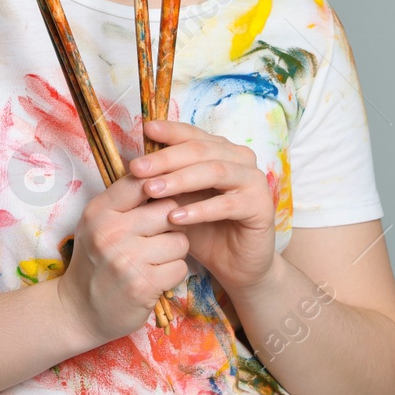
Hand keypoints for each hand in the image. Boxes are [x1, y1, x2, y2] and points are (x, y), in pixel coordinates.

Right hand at [55, 169, 190, 346]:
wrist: (80, 310)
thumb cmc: (96, 261)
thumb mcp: (98, 224)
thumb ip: (124, 201)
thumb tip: (163, 172)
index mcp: (99, 211)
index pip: (141, 181)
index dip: (160, 187)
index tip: (162, 199)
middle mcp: (110, 232)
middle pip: (169, 210)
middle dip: (171, 224)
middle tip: (158, 237)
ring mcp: (126, 259)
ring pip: (180, 240)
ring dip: (175, 252)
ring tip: (155, 259)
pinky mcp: (143, 285)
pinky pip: (180, 267)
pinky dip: (173, 274)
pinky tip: (156, 278)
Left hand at [130, 118, 277, 293]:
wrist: (234, 264)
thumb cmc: (202, 228)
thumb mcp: (177, 200)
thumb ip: (163, 181)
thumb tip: (133, 165)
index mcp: (221, 150)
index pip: (193, 135)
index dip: (170, 131)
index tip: (145, 130)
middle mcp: (240, 159)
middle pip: (200, 150)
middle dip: (166, 159)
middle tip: (137, 168)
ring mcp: (254, 181)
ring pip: (214, 172)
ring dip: (180, 180)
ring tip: (153, 190)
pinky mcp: (261, 207)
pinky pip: (227, 204)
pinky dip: (200, 209)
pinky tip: (176, 217)